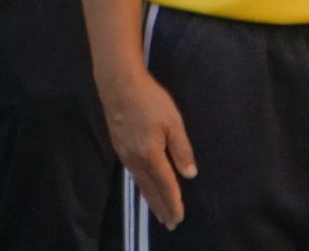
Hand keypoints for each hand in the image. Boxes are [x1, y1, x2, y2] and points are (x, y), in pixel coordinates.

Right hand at [102, 69, 196, 229]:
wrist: (119, 86)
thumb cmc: (150, 101)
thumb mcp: (173, 122)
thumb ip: (181, 149)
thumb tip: (190, 174)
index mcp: (150, 155)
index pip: (165, 185)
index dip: (173, 202)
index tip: (179, 218)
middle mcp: (135, 160)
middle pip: (151, 190)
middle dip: (161, 208)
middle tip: (170, 223)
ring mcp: (125, 155)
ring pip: (141, 184)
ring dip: (151, 200)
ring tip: (159, 213)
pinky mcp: (119, 148)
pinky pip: (134, 176)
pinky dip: (142, 187)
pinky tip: (145, 188)